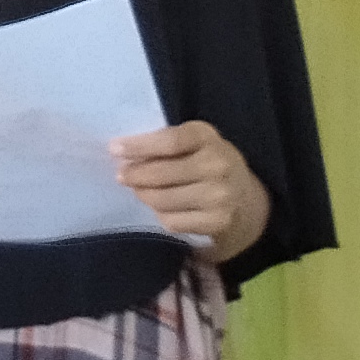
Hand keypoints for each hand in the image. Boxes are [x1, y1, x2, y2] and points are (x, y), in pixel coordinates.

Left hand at [109, 120, 267, 254]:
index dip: (139, 146)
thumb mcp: (193, 141)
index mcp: (207, 136)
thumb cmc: (207, 160)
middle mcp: (217, 165)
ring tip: (141, 190)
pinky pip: (173, 221)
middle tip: (122, 176)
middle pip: (163, 174)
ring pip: (164, 200)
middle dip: (135, 176)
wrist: (244, 194)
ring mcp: (220, 196)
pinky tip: (162, 207)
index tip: (114, 149)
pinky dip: (161, 215)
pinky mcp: (217, 222)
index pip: (169, 141)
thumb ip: (165, 143)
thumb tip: (123, 154)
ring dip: (145, 195)